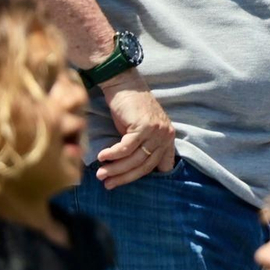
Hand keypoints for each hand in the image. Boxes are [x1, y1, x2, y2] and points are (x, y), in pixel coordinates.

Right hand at [94, 68, 176, 188]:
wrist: (126, 85)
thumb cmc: (131, 109)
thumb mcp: (143, 131)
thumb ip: (144, 148)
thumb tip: (135, 171)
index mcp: (168, 139)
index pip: (158, 166)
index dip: (140, 177)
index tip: (124, 183)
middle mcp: (166, 136)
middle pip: (144, 166)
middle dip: (124, 177)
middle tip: (107, 184)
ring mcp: (156, 131)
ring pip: (134, 158)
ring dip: (115, 168)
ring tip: (101, 173)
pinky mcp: (144, 126)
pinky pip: (126, 148)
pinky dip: (112, 155)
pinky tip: (102, 157)